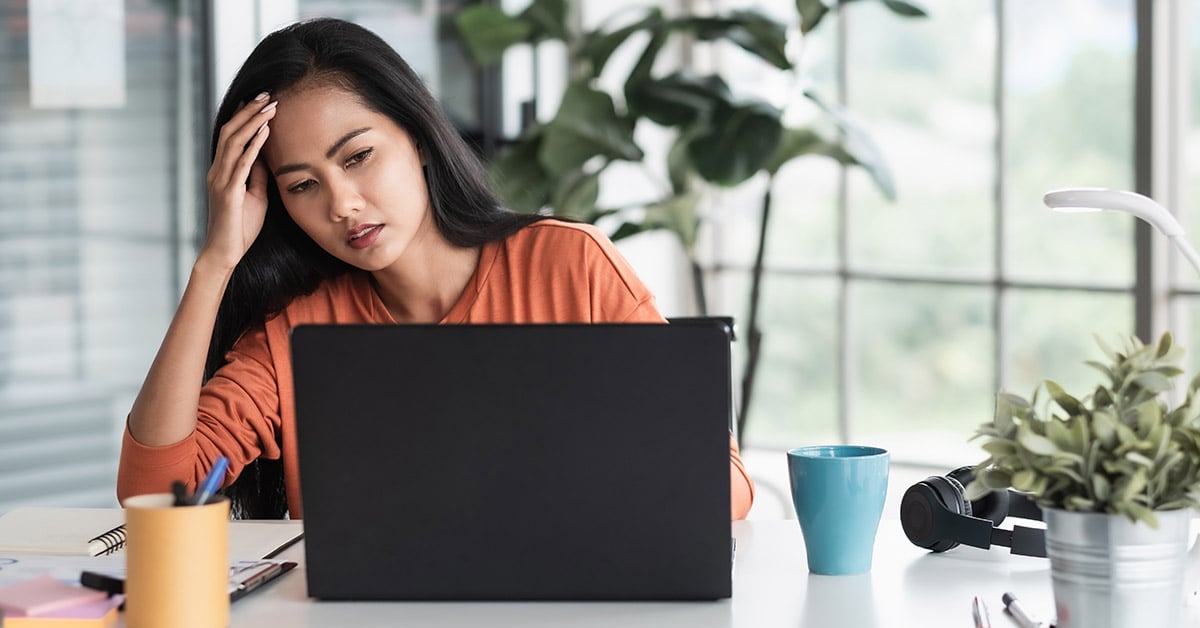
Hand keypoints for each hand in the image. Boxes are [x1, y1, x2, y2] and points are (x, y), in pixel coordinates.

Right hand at [200, 93, 277, 271]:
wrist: (225, 253)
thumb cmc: (240, 228)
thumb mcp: (255, 197)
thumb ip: (258, 176)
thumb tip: (266, 157)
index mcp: (222, 172)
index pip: (230, 136)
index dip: (242, 116)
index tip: (257, 100)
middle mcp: (218, 172)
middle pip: (230, 132)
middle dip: (249, 111)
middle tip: (266, 94)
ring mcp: (221, 180)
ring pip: (235, 142)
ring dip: (253, 122)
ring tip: (270, 105)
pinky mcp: (229, 192)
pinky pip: (242, 163)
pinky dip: (254, 144)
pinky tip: (266, 131)